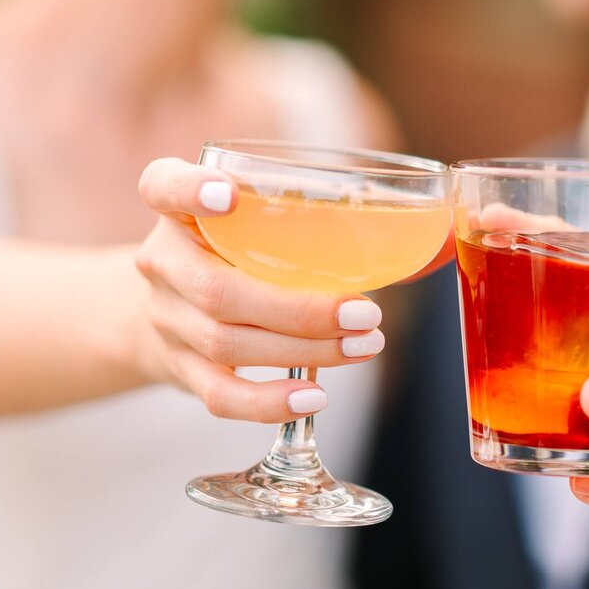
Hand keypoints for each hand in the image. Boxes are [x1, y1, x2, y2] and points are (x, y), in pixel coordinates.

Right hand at [133, 157, 385, 423]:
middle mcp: (162, 260)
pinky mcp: (179, 367)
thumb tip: (427, 235)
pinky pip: (220, 394)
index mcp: (176, 210)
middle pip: (215, 289)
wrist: (168, 305)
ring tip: (362, 346)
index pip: (163, 186)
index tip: (228, 194)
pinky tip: (314, 397)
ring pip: (226, 343)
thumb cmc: (236, 249)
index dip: (190, 189)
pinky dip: (268, 402)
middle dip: (298, 308)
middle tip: (365, 313)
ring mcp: (166, 318)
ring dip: (303, 351)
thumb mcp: (251, 216)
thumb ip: (310, 215)